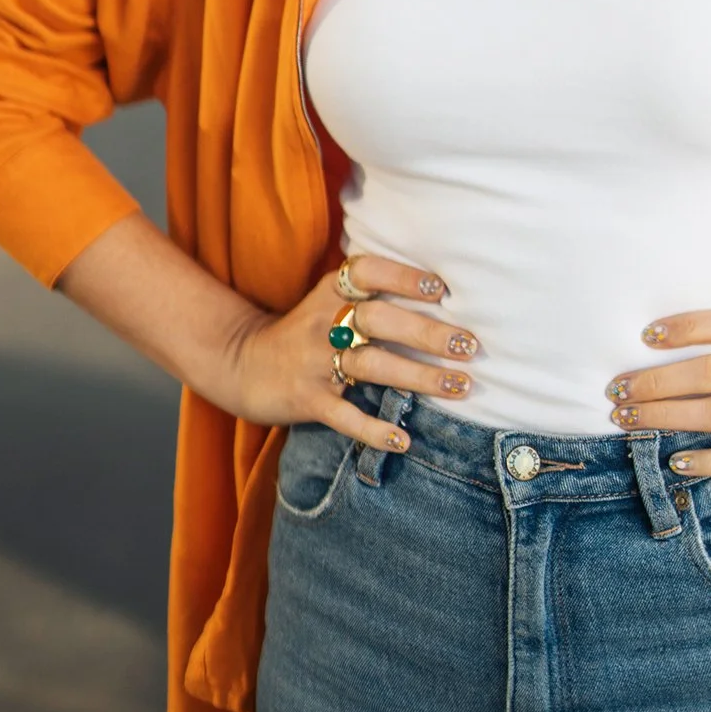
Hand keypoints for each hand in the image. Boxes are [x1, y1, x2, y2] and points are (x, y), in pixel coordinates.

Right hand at [223, 253, 480, 453]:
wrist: (241, 363)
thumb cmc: (305, 329)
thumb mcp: (327, 297)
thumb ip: (368, 288)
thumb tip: (437, 282)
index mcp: (330, 291)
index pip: (367, 272)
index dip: (402, 276)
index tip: (440, 288)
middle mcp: (323, 322)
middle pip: (379, 321)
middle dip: (427, 332)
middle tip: (469, 344)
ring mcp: (314, 362)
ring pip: (372, 366)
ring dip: (419, 377)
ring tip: (460, 386)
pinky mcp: (307, 400)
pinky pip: (344, 416)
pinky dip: (373, 430)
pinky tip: (404, 439)